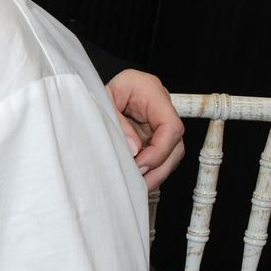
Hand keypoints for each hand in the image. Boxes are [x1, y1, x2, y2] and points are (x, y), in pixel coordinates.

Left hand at [107, 69, 184, 189]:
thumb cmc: (98, 88)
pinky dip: (151, 168)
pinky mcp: (154, 134)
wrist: (95, 84)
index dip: (160, 149)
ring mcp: (160, 122)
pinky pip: (160, 154)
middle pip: (176, 143)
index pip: (171, 125)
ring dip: (157, 172)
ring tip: (139, 185)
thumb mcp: (102, 101)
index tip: (142, 163)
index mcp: (151, 92)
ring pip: (171, 153)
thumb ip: (118, 123)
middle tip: (140, 182)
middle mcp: (162, 108)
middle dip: (159, 167)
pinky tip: (139, 178)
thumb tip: (133, 150)